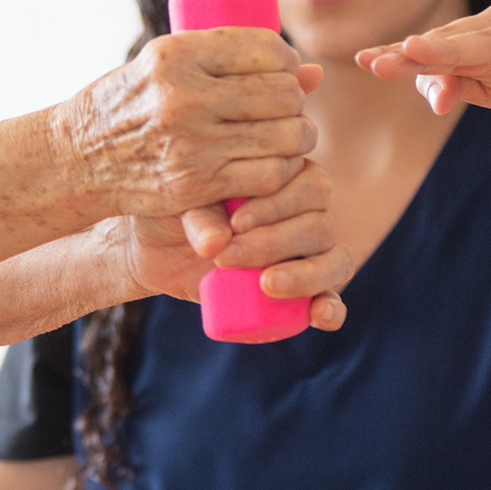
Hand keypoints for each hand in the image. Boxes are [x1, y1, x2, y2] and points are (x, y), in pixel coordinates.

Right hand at [52, 29, 323, 218]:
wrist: (78, 157)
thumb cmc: (128, 104)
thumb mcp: (165, 66)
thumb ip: (229, 63)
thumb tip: (313, 72)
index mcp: (177, 54)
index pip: (265, 48)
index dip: (288, 61)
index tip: (286, 73)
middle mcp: (185, 95)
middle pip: (282, 93)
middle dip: (296, 102)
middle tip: (287, 110)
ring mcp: (191, 142)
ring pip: (284, 136)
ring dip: (297, 138)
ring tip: (288, 136)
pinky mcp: (195, 183)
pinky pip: (268, 175)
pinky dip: (282, 170)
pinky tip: (274, 164)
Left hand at [102, 161, 351, 331]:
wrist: (156, 246)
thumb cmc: (174, 209)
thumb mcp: (182, 204)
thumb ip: (201, 216)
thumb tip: (217, 244)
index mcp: (290, 175)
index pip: (311, 185)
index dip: (278, 206)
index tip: (236, 222)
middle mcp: (309, 212)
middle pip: (320, 226)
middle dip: (274, 244)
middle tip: (227, 257)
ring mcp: (310, 253)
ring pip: (334, 260)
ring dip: (304, 275)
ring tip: (266, 284)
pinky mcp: (302, 291)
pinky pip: (331, 299)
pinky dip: (331, 308)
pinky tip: (320, 314)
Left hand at [354, 3, 490, 115]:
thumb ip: (465, 89)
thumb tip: (430, 97)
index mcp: (479, 43)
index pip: (432, 51)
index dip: (398, 57)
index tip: (363, 64)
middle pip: (450, 41)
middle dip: (413, 52)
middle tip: (376, 61)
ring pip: (487, 38)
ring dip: (453, 43)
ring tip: (419, 47)